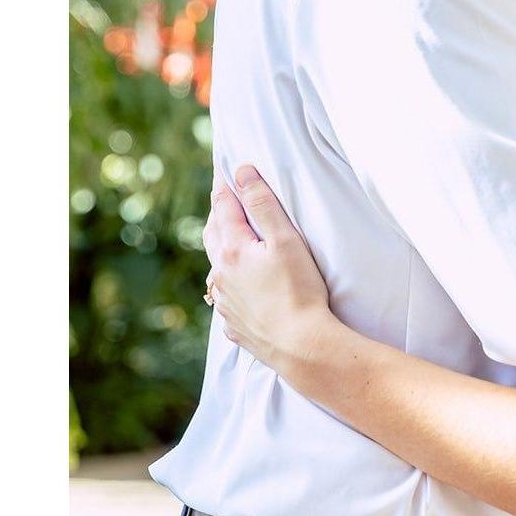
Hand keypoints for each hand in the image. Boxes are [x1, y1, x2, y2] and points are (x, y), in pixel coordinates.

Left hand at [203, 166, 337, 375]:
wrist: (302, 346)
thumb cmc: (300, 290)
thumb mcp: (286, 240)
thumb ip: (262, 204)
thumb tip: (242, 173)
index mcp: (232, 250)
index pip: (223, 207)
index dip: (225, 185)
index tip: (226, 169)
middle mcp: (220, 275)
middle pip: (212, 236)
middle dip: (218, 214)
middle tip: (224, 199)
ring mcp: (225, 303)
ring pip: (217, 268)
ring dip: (222, 250)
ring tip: (231, 241)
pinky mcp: (235, 325)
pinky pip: (227, 299)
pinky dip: (231, 285)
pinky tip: (241, 288)